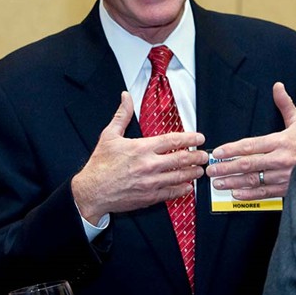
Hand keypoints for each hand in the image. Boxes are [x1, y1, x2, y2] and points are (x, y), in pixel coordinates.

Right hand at [72, 91, 206, 222]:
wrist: (92, 192)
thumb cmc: (100, 165)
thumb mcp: (109, 136)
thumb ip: (122, 115)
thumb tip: (125, 97)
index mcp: (141, 148)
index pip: (173, 141)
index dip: (189, 138)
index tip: (199, 138)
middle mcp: (149, 165)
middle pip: (181, 159)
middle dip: (196, 157)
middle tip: (204, 155)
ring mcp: (150, 182)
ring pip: (180, 177)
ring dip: (192, 173)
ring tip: (199, 170)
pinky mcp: (149, 197)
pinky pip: (171, 193)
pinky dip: (182, 190)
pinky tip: (187, 187)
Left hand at [205, 82, 295, 199]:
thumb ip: (285, 105)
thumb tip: (277, 87)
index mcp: (281, 142)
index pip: (251, 145)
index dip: (232, 149)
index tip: (218, 152)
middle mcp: (280, 159)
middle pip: (248, 164)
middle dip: (227, 167)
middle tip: (211, 169)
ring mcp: (282, 176)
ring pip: (253, 180)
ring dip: (233, 182)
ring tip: (218, 183)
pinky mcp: (286, 189)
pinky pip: (264, 193)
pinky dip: (249, 194)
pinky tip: (236, 194)